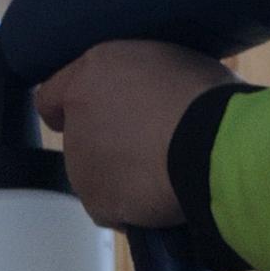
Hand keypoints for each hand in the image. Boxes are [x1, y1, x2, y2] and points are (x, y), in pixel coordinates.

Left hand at [34, 43, 237, 227]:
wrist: (214, 145)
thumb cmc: (209, 97)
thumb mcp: (174, 63)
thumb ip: (146, 78)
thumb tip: (152, 92)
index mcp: (95, 70)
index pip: (54, 94)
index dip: (71, 107)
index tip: (91, 117)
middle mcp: (78, 113)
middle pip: (80, 135)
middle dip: (106, 142)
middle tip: (148, 146)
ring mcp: (81, 160)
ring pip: (95, 173)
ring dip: (119, 175)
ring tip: (161, 174)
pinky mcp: (95, 200)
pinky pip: (111, 207)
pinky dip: (131, 208)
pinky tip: (160, 199)